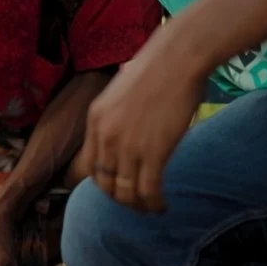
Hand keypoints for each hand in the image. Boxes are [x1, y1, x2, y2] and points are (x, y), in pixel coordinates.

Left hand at [79, 45, 206, 212]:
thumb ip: (116, 117)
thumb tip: (125, 130)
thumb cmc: (158, 69)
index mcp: (95, 120)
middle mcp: (106, 136)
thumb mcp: (121, 93)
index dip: (102, 183)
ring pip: (125, 192)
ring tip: (151, 208)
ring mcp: (127, 146)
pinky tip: (162, 206)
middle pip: (104, 183)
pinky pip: (148, 190)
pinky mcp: (153, 152)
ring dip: (138, 206)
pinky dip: (154, 204)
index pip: (88, 166)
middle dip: (119, 198)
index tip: (117, 188)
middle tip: (136, 202)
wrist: (178, 57)